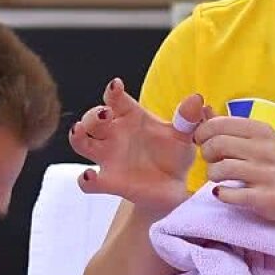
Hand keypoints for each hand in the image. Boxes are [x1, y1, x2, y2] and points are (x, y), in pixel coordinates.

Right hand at [68, 78, 205, 212]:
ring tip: (80, 131)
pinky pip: (87, 181)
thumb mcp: (184, 137)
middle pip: (92, 118)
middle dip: (92, 114)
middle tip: (105, 115)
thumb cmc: (175, 156)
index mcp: (131, 117)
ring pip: (80, 142)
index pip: (116, 99)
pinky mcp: (108, 181)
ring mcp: (108, 157)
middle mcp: (114, 135)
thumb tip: (197, 99)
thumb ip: (188, 119)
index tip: (116, 86)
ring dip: (77, 135)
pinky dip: (85, 179)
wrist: (174, 188)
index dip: (113, 91)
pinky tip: (91, 176)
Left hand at [196, 116, 274, 224]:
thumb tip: (203, 109)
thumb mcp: (261, 139)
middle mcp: (265, 149)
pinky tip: (224, 192)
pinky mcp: (266, 198)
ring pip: (221, 169)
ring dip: (212, 174)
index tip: (203, 142)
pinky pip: (230, 194)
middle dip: (206, 153)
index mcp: (262, 130)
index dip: (203, 133)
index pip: (219, 124)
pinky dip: (221, 194)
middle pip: (216, 144)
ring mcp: (266, 174)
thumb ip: (231, 127)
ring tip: (218, 177)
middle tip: (212, 160)